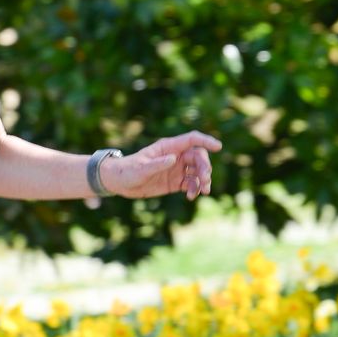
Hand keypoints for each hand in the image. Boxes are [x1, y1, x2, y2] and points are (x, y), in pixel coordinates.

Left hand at [100, 132, 221, 200]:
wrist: (119, 182)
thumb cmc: (127, 170)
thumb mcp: (141, 169)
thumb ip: (157, 164)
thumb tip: (174, 159)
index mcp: (168, 147)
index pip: (191, 140)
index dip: (206, 141)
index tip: (218, 146)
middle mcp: (175, 156)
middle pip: (198, 157)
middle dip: (205, 167)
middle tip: (205, 180)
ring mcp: (176, 169)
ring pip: (197, 171)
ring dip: (203, 180)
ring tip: (203, 191)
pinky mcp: (175, 182)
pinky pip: (191, 184)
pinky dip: (195, 189)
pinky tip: (191, 196)